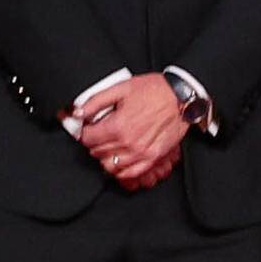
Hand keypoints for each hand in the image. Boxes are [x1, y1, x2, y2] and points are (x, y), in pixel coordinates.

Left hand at [75, 70, 191, 189]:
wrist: (182, 97)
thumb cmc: (155, 90)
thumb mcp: (122, 88)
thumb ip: (96, 101)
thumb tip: (78, 113)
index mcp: (117, 125)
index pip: (88, 139)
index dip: (85, 132)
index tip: (89, 127)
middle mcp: (128, 143)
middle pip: (97, 152)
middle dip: (94, 143)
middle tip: (100, 133)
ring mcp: (141, 153)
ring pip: (110, 166)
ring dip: (106, 156)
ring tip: (110, 145)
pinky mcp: (152, 158)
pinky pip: (130, 173)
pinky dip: (121, 170)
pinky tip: (120, 160)